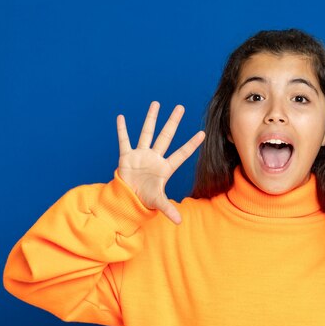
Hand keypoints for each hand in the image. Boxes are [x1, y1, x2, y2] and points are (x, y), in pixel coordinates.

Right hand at [116, 101, 204, 223]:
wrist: (128, 198)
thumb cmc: (145, 198)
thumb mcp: (157, 202)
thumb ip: (168, 209)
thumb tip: (179, 222)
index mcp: (165, 168)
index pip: (181, 154)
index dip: (191, 145)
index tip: (203, 134)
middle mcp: (155, 157)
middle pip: (165, 136)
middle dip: (173, 122)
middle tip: (180, 107)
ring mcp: (141, 155)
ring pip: (147, 133)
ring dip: (151, 118)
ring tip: (156, 103)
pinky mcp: (127, 156)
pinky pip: (124, 140)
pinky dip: (122, 130)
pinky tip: (122, 117)